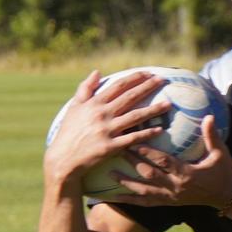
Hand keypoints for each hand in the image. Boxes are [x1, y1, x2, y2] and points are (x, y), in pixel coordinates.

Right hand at [43, 70, 171, 185]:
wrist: (63, 159)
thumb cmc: (69, 132)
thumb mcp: (74, 107)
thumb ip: (85, 88)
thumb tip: (97, 71)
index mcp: (94, 103)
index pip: (118, 86)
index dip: (135, 78)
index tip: (149, 73)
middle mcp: (102, 114)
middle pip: (130, 97)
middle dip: (148, 87)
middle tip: (163, 80)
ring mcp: (107, 130)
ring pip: (135, 117)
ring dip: (153, 110)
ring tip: (169, 104)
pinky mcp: (110, 147)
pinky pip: (133, 139)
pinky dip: (146, 134)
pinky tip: (160, 129)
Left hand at [112, 115, 231, 209]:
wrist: (228, 197)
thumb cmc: (225, 172)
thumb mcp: (221, 153)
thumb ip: (212, 136)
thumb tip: (209, 116)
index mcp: (187, 174)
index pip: (164, 162)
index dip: (148, 153)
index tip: (134, 142)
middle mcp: (175, 188)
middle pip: (149, 175)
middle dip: (132, 163)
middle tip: (115, 150)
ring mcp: (170, 198)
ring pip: (143, 192)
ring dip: (125, 183)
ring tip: (109, 174)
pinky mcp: (168, 204)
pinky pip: (145, 203)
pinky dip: (129, 200)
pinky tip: (115, 198)